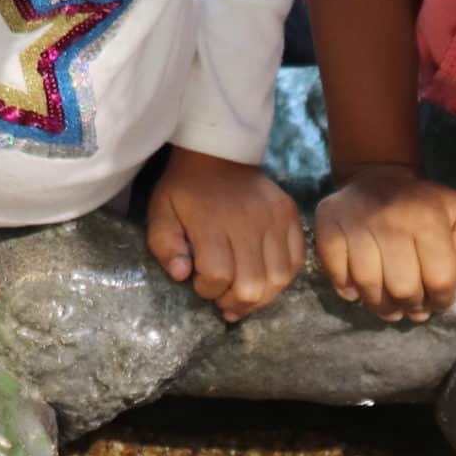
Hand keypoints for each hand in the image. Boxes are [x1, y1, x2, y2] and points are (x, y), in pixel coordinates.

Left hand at [146, 149, 305, 322]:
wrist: (219, 154)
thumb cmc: (186, 191)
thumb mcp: (160, 214)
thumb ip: (166, 247)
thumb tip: (182, 275)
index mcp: (212, 222)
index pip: (217, 276)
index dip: (207, 290)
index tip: (199, 283)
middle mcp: (248, 222)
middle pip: (251, 285)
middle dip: (234, 302)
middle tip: (223, 300)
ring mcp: (275, 219)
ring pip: (277, 279)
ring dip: (260, 297)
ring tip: (244, 296)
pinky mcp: (290, 215)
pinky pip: (295, 261)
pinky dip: (281, 279)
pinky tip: (264, 279)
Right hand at [314, 168, 455, 320]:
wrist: (379, 178)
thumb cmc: (424, 205)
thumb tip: (455, 271)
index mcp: (427, 218)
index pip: (439, 280)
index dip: (442, 300)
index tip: (438, 301)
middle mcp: (390, 220)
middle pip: (402, 289)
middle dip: (412, 307)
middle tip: (413, 307)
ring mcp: (355, 224)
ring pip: (369, 288)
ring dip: (382, 307)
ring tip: (391, 308)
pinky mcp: (328, 228)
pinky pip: (338, 275)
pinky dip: (349, 290)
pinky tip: (360, 291)